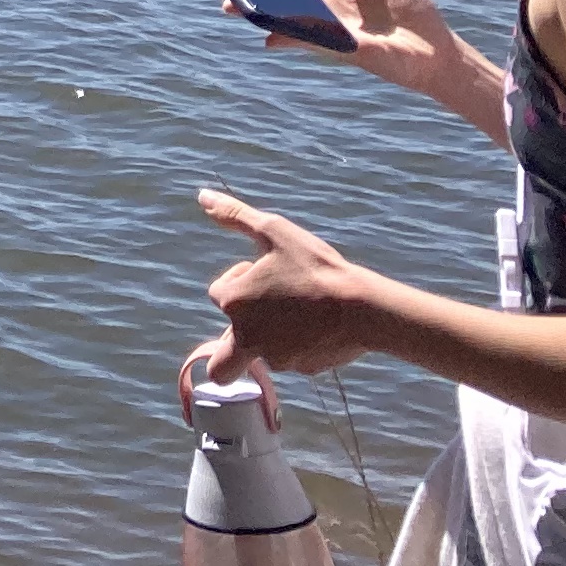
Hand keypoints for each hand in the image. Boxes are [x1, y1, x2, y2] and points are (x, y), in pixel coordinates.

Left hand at [192, 189, 377, 376]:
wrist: (363, 307)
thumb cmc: (315, 266)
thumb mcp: (273, 231)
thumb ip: (234, 215)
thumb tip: (203, 196)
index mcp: (234, 305)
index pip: (218, 294)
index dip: (239, 278)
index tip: (265, 270)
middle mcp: (249, 339)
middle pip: (221, 364)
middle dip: (228, 350)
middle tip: (260, 322)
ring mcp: (279, 359)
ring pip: (263, 351)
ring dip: (273, 333)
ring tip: (304, 308)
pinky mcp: (306, 369)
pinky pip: (294, 359)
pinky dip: (301, 344)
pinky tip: (322, 324)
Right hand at [193, 0, 503, 132]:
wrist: (439, 49)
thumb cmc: (412, 10)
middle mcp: (318, 17)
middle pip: (268, 2)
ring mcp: (325, 36)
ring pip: (279, 23)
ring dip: (251, 13)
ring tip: (224, 2)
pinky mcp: (340, 50)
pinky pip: (306, 40)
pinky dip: (284, 34)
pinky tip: (262, 28)